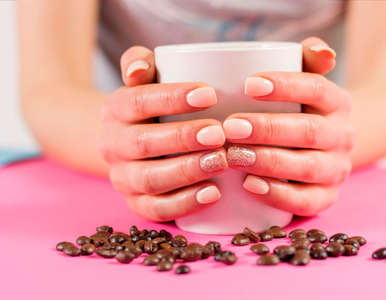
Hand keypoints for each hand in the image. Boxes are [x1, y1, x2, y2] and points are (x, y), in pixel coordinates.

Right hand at [100, 46, 227, 220]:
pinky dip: (185, 203)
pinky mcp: (136, 203)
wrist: (128, 143)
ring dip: (187, 171)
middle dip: (183, 138)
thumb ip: (139, 62)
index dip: (172, 98)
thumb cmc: (150, 106)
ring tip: (222, 160)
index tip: (210, 94)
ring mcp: (123, 178)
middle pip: (143, 143)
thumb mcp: (144, 79)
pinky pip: (156, 209)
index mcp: (114, 110)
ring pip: (150, 179)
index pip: (138, 101)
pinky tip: (214, 193)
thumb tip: (137, 70)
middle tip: (219, 133)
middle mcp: (112, 145)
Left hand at [223, 37, 354, 215]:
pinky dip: (277, 195)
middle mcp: (343, 136)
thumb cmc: (301, 108)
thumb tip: (324, 53)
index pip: (316, 89)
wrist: (325, 145)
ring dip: (267, 161)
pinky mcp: (327, 196)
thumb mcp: (306, 79)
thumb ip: (309, 58)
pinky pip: (306, 201)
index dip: (284, 86)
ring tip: (232, 155)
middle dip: (266, 129)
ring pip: (306, 167)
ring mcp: (337, 169)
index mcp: (338, 102)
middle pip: (308, 131)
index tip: (248, 85)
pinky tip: (249, 185)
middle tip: (229, 127)